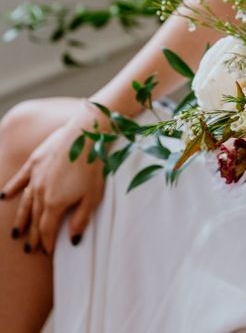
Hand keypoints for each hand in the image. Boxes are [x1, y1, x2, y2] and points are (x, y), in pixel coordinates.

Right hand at [3, 107, 105, 253]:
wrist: (85, 136)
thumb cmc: (93, 167)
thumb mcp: (93, 197)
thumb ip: (81, 219)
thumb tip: (73, 240)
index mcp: (55, 203)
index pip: (47, 229)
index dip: (46, 242)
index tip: (46, 252)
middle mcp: (40, 192)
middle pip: (35, 218)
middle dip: (33, 235)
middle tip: (30, 248)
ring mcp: (35, 176)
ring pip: (25, 202)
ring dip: (22, 218)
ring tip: (17, 232)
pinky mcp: (35, 162)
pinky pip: (20, 179)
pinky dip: (12, 188)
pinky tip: (4, 197)